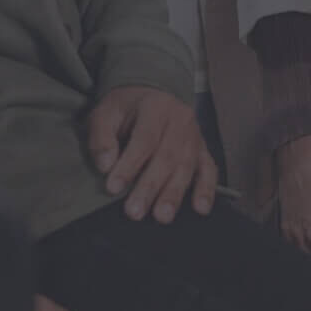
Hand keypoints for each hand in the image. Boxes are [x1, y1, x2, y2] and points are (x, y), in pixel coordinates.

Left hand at [85, 85, 215, 223]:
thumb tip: (105, 165)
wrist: (151, 94)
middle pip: (166, 156)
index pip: (144, 139)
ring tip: (162, 216)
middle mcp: (180, 120)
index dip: (129, 165)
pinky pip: (209, 170)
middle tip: (134, 211)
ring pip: (187, 166)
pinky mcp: (203, 149)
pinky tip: (200, 208)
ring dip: (174, 193)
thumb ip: (102, 138)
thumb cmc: (125, 108)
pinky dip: (206, 190)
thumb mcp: (105, 113)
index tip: (113, 188)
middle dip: (150, 186)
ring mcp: (194, 135)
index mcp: (155, 107)